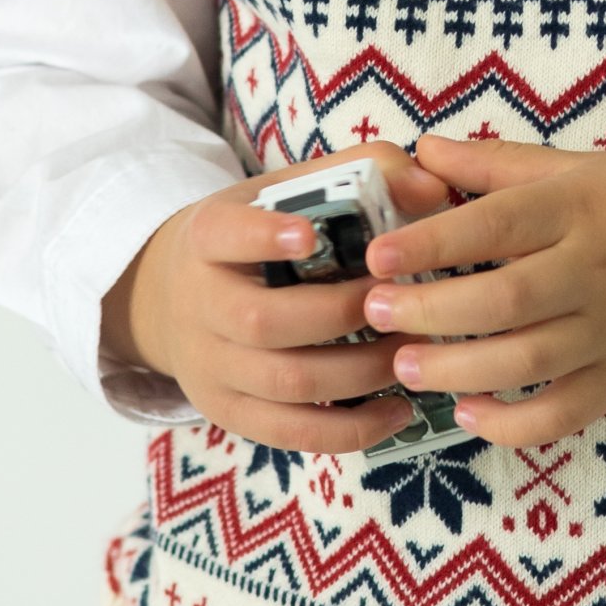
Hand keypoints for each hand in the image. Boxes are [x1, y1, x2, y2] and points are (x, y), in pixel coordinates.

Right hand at [99, 143, 452, 452]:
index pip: (224, 235)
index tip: (309, 235)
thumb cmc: (256, 236)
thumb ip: (358, 172)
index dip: (263, 237)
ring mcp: (210, 366)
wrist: (173, 296)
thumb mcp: (286, 192)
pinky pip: (291, 433)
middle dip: (341, 315)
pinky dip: (351, 429)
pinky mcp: (229, 412)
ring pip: (285, 383)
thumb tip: (432, 187)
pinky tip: (398, 410)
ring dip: (360, 372)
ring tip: (410, 352)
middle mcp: (200, 304)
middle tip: (398, 302)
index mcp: (208, 237)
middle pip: (263, 322)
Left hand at [359, 137, 605, 446]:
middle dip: (429, 311)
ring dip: (455, 370)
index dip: (432, 242)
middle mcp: (597, 270)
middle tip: (375, 313)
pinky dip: (510, 423)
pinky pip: (562, 414)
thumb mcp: (587, 169)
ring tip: (404, 365)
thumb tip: (418, 151)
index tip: (376, 255)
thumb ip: (500, 165)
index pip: (497, 224)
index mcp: (583, 206)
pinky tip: (467, 412)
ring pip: (525, 363)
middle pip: (503, 301)